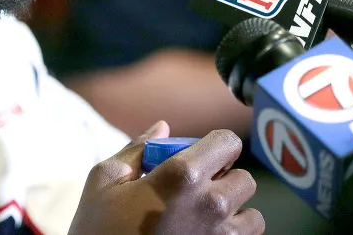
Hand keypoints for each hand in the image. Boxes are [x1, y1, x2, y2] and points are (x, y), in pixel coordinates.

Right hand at [69, 122, 263, 234]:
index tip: (201, 155)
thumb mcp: (104, 180)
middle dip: (224, 180)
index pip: (228, 142)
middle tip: (196, 190)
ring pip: (252, 216)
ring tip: (203, 218)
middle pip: (245, 179)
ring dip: (234, 213)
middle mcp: (211, 205)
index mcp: (182, 176)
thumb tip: (162, 127)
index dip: (215, 146)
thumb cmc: (99, 229)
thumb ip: (137, 149)